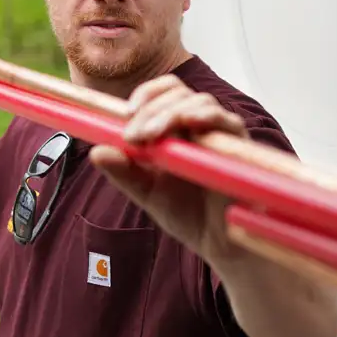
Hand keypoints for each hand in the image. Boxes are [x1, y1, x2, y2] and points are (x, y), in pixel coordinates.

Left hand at [89, 73, 248, 262]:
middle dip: (151, 110)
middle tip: (133, 136)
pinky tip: (188, 124)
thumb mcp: (147, 192)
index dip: (145, 95)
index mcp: (177, 129)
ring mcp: (221, 134)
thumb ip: (124, 172)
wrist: (216, 243)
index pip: (164, 93)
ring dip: (171, 112)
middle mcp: (200, 125)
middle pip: (178, 93)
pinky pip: (227, 121)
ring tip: (150, 137)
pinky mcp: (239, 148)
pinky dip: (207, 117)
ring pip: (200, 101)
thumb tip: (96, 152)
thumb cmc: (187, 215)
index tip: (125, 115)